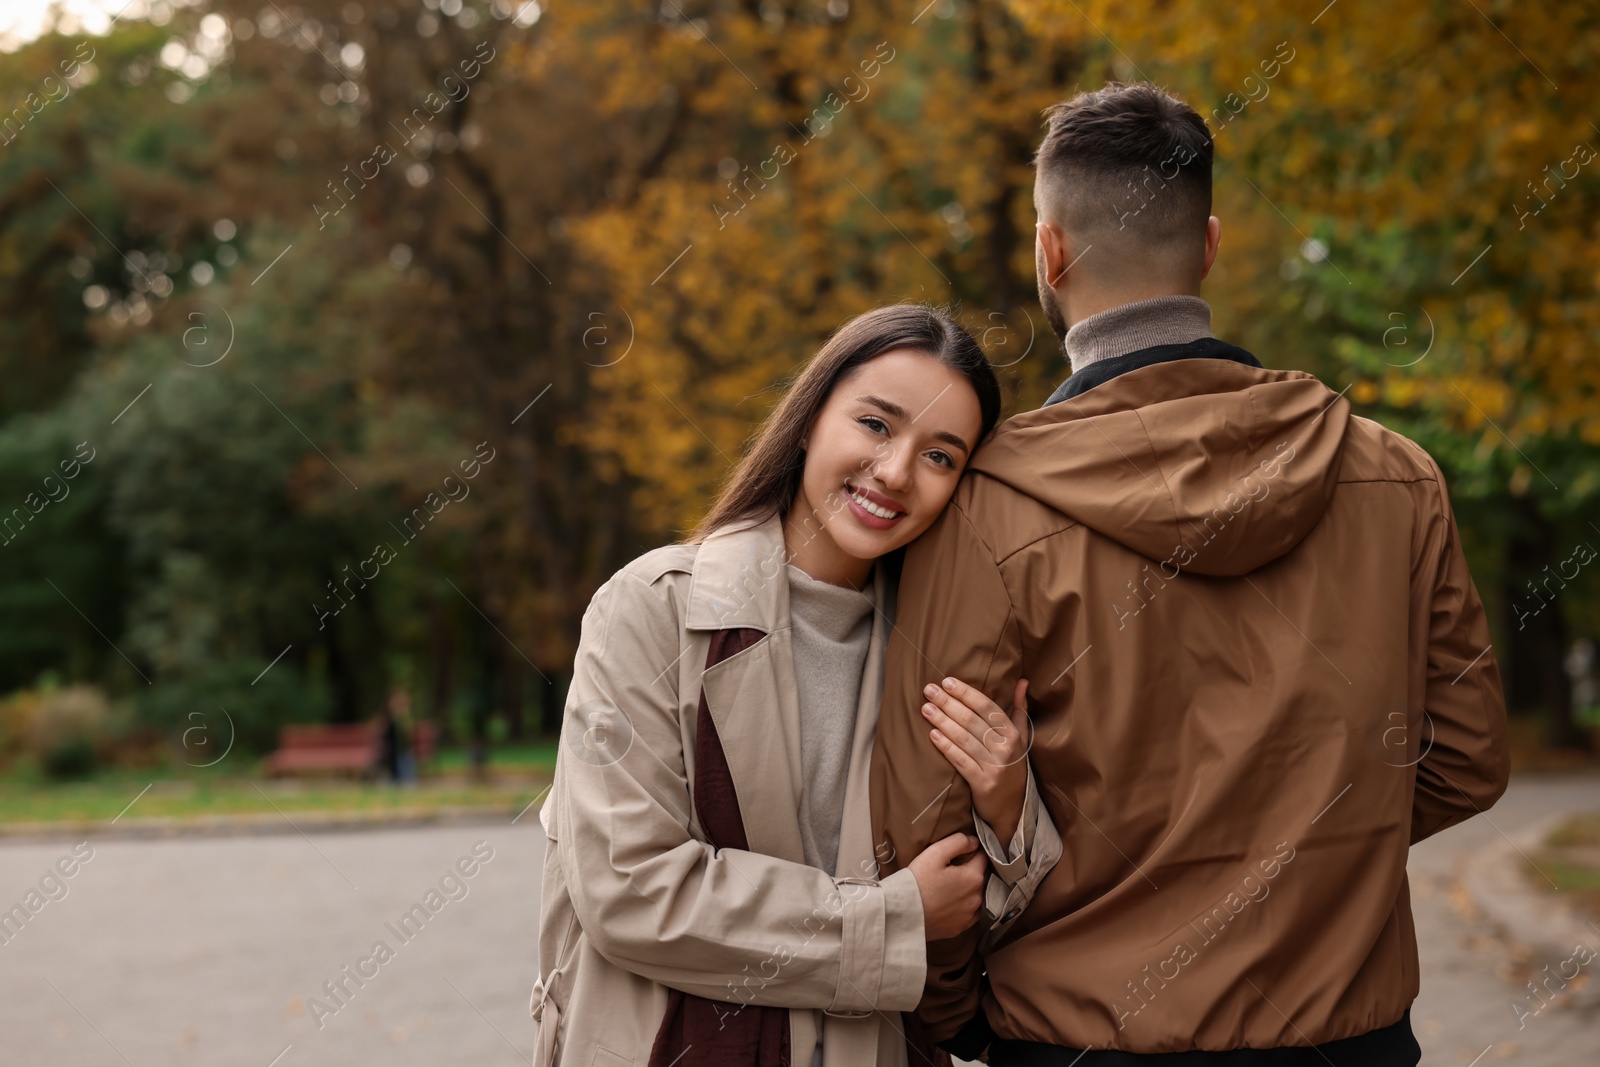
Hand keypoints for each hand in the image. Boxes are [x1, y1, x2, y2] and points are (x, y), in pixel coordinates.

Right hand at [907, 832, 987, 940]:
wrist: (902, 914)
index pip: (982, 858)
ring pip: (975, 897)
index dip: (973, 851)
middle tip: (950, 870)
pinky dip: (962, 907)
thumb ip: (958, 842)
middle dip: (970, 872)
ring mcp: (969, 916)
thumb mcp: (935, 853)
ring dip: (968, 891)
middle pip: (979, 878)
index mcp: (973, 877)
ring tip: (949, 888)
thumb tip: (974, 842)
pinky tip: (949, 904)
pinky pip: (967, 914)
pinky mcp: (960, 929)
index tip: (961, 851)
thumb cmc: (918, 881)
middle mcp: (977, 898)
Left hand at [923, 677, 1031, 843]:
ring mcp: (994, 766)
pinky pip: (960, 761)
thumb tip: (1022, 681)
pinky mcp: (982, 783)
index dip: (966, 693)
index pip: (987, 707)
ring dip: (942, 721)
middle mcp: (1005, 748)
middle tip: (928, 690)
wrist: (1013, 806)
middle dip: (948, 703)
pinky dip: (946, 747)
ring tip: (926, 708)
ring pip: (964, 739)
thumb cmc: (1012, 764)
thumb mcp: (1021, 737)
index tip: (947, 681)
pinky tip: (932, 735)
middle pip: (972, 720)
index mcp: (1013, 734)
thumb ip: (1019, 708)